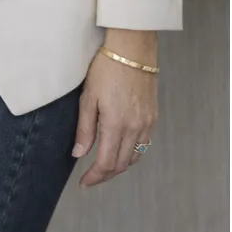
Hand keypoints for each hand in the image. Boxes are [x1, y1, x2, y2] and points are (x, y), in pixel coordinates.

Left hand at [72, 34, 157, 187]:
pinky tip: (121, 149)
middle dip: (105, 175)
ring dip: (119, 166)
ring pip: (134, 157)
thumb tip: (79, 154)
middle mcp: (135, 128)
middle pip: (121, 164)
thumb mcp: (88, 97)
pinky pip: (143, 144)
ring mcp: (147, 123)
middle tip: (90, 178)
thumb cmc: (106, 68)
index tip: (84, 183)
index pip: (106, 163)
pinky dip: (131, 153)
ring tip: (103, 166)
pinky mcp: (153, 116)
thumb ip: (85, 128)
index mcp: (116, 124)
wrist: (132, 49)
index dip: (94, 177)